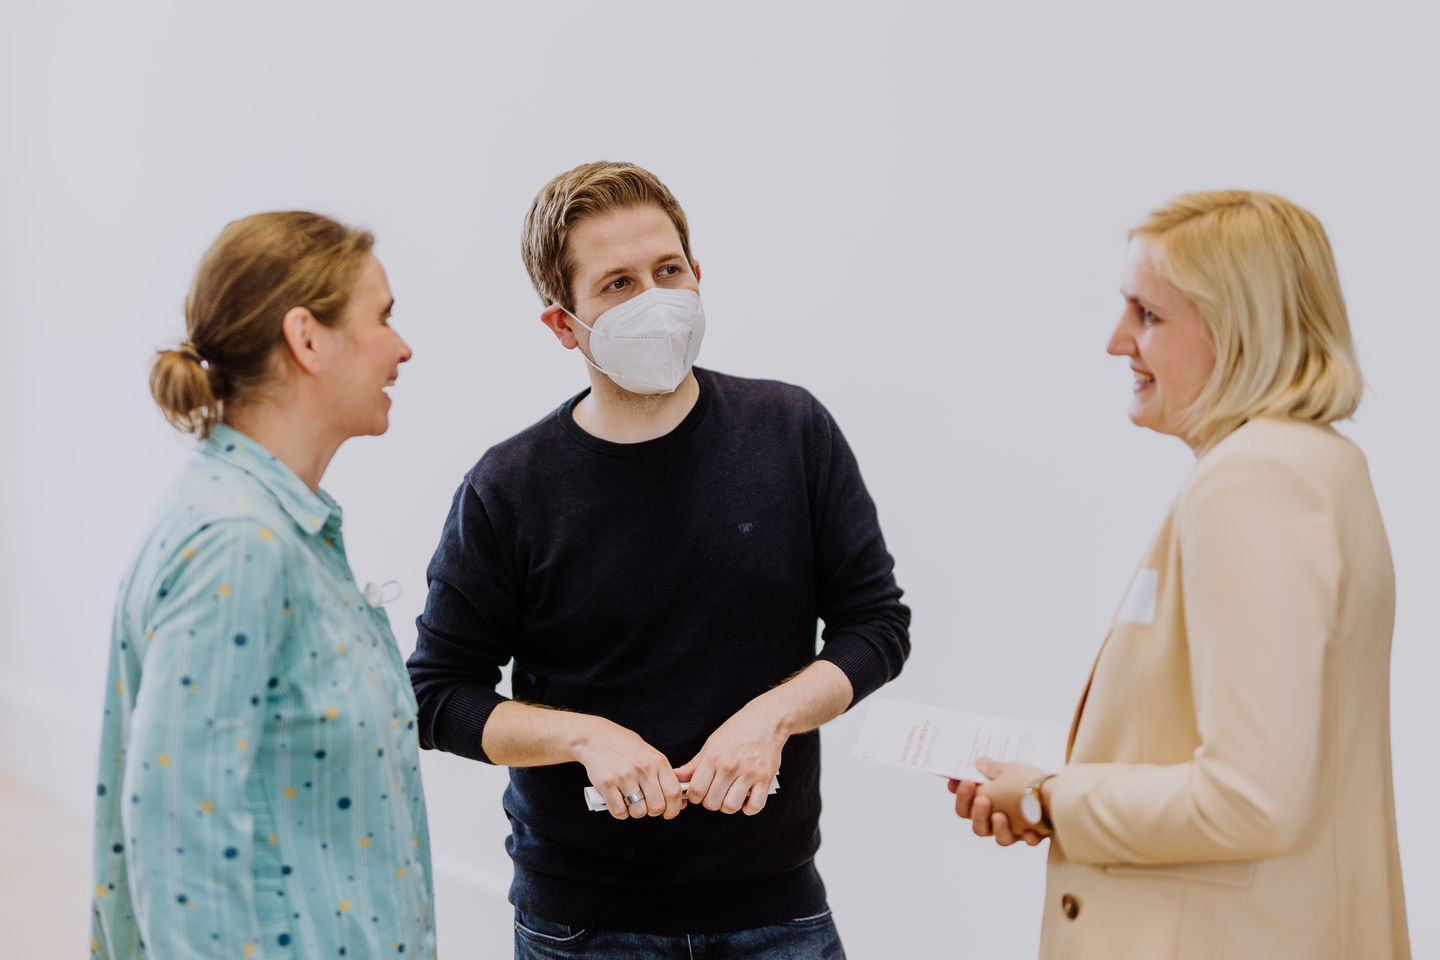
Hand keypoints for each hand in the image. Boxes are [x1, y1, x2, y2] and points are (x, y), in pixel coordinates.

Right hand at [572, 716, 684, 820]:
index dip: (673, 808)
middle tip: (646, 806)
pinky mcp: (607, 783)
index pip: (674, 793)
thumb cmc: (625, 748)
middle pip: (657, 806)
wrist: (596, 737)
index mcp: (658, 761)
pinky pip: (619, 811)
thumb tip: (679, 802)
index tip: (668, 812)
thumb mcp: (650, 755)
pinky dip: (620, 812)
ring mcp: (624, 776)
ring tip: (631, 802)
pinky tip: (618, 802)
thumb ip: (664, 776)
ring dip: (635, 812)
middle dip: (653, 812)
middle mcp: (643, 768)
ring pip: (639, 811)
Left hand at [675, 700, 786, 815]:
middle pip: (712, 803)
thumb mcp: (712, 743)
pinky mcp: (765, 778)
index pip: (696, 790)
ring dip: (728, 805)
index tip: (700, 793)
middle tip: (715, 793)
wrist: (766, 720)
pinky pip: (754, 806)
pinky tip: (745, 798)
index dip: (695, 796)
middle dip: (711, 802)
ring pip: (731, 806)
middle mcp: (730, 766)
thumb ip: (695, 764)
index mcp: (713, 757)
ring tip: (730, 795)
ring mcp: (749, 773)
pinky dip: (748, 808)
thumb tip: (678, 777)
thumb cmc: (738, 730)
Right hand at [948, 757, 1048, 846]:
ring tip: (1001, 816)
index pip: (965, 806)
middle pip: (978, 827)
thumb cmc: (1030, 780)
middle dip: (977, 814)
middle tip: (983, 800)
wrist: (1061, 790)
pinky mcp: (1033, 835)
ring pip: (999, 839)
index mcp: (989, 802)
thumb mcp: (1008, 770)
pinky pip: (1028, 840)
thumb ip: (991, 769)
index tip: (964, 781)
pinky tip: (1031, 832)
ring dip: (998, 828)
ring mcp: (1016, 829)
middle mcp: (1000, 818)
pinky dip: (1029, 837)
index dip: (961, 796)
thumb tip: (979, 761)